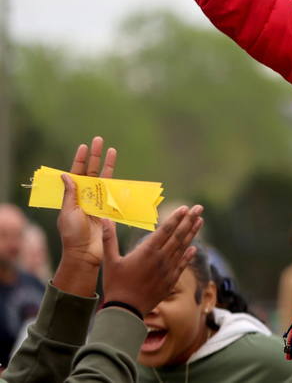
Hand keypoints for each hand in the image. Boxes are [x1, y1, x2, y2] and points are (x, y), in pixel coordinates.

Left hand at [52, 138, 116, 296]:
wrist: (86, 253)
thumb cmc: (73, 235)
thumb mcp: (68, 213)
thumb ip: (70, 194)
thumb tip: (67, 175)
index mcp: (73, 196)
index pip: (76, 173)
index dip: (79, 159)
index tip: (83, 146)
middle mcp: (85, 196)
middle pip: (91, 171)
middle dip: (95, 156)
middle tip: (98, 140)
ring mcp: (98, 202)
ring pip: (104, 179)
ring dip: (108, 165)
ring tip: (112, 150)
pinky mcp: (109, 209)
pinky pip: (114, 193)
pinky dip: (118, 183)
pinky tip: (121, 173)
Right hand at [102, 204, 203, 315]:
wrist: (126, 310)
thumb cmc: (116, 285)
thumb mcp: (109, 261)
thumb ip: (109, 239)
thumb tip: (106, 219)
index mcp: (147, 251)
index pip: (165, 230)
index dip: (175, 218)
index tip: (185, 208)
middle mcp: (161, 258)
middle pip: (178, 236)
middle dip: (189, 220)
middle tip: (199, 208)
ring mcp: (168, 270)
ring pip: (183, 248)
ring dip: (192, 233)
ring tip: (200, 221)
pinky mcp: (171, 281)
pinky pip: (182, 265)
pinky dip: (189, 255)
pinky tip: (194, 248)